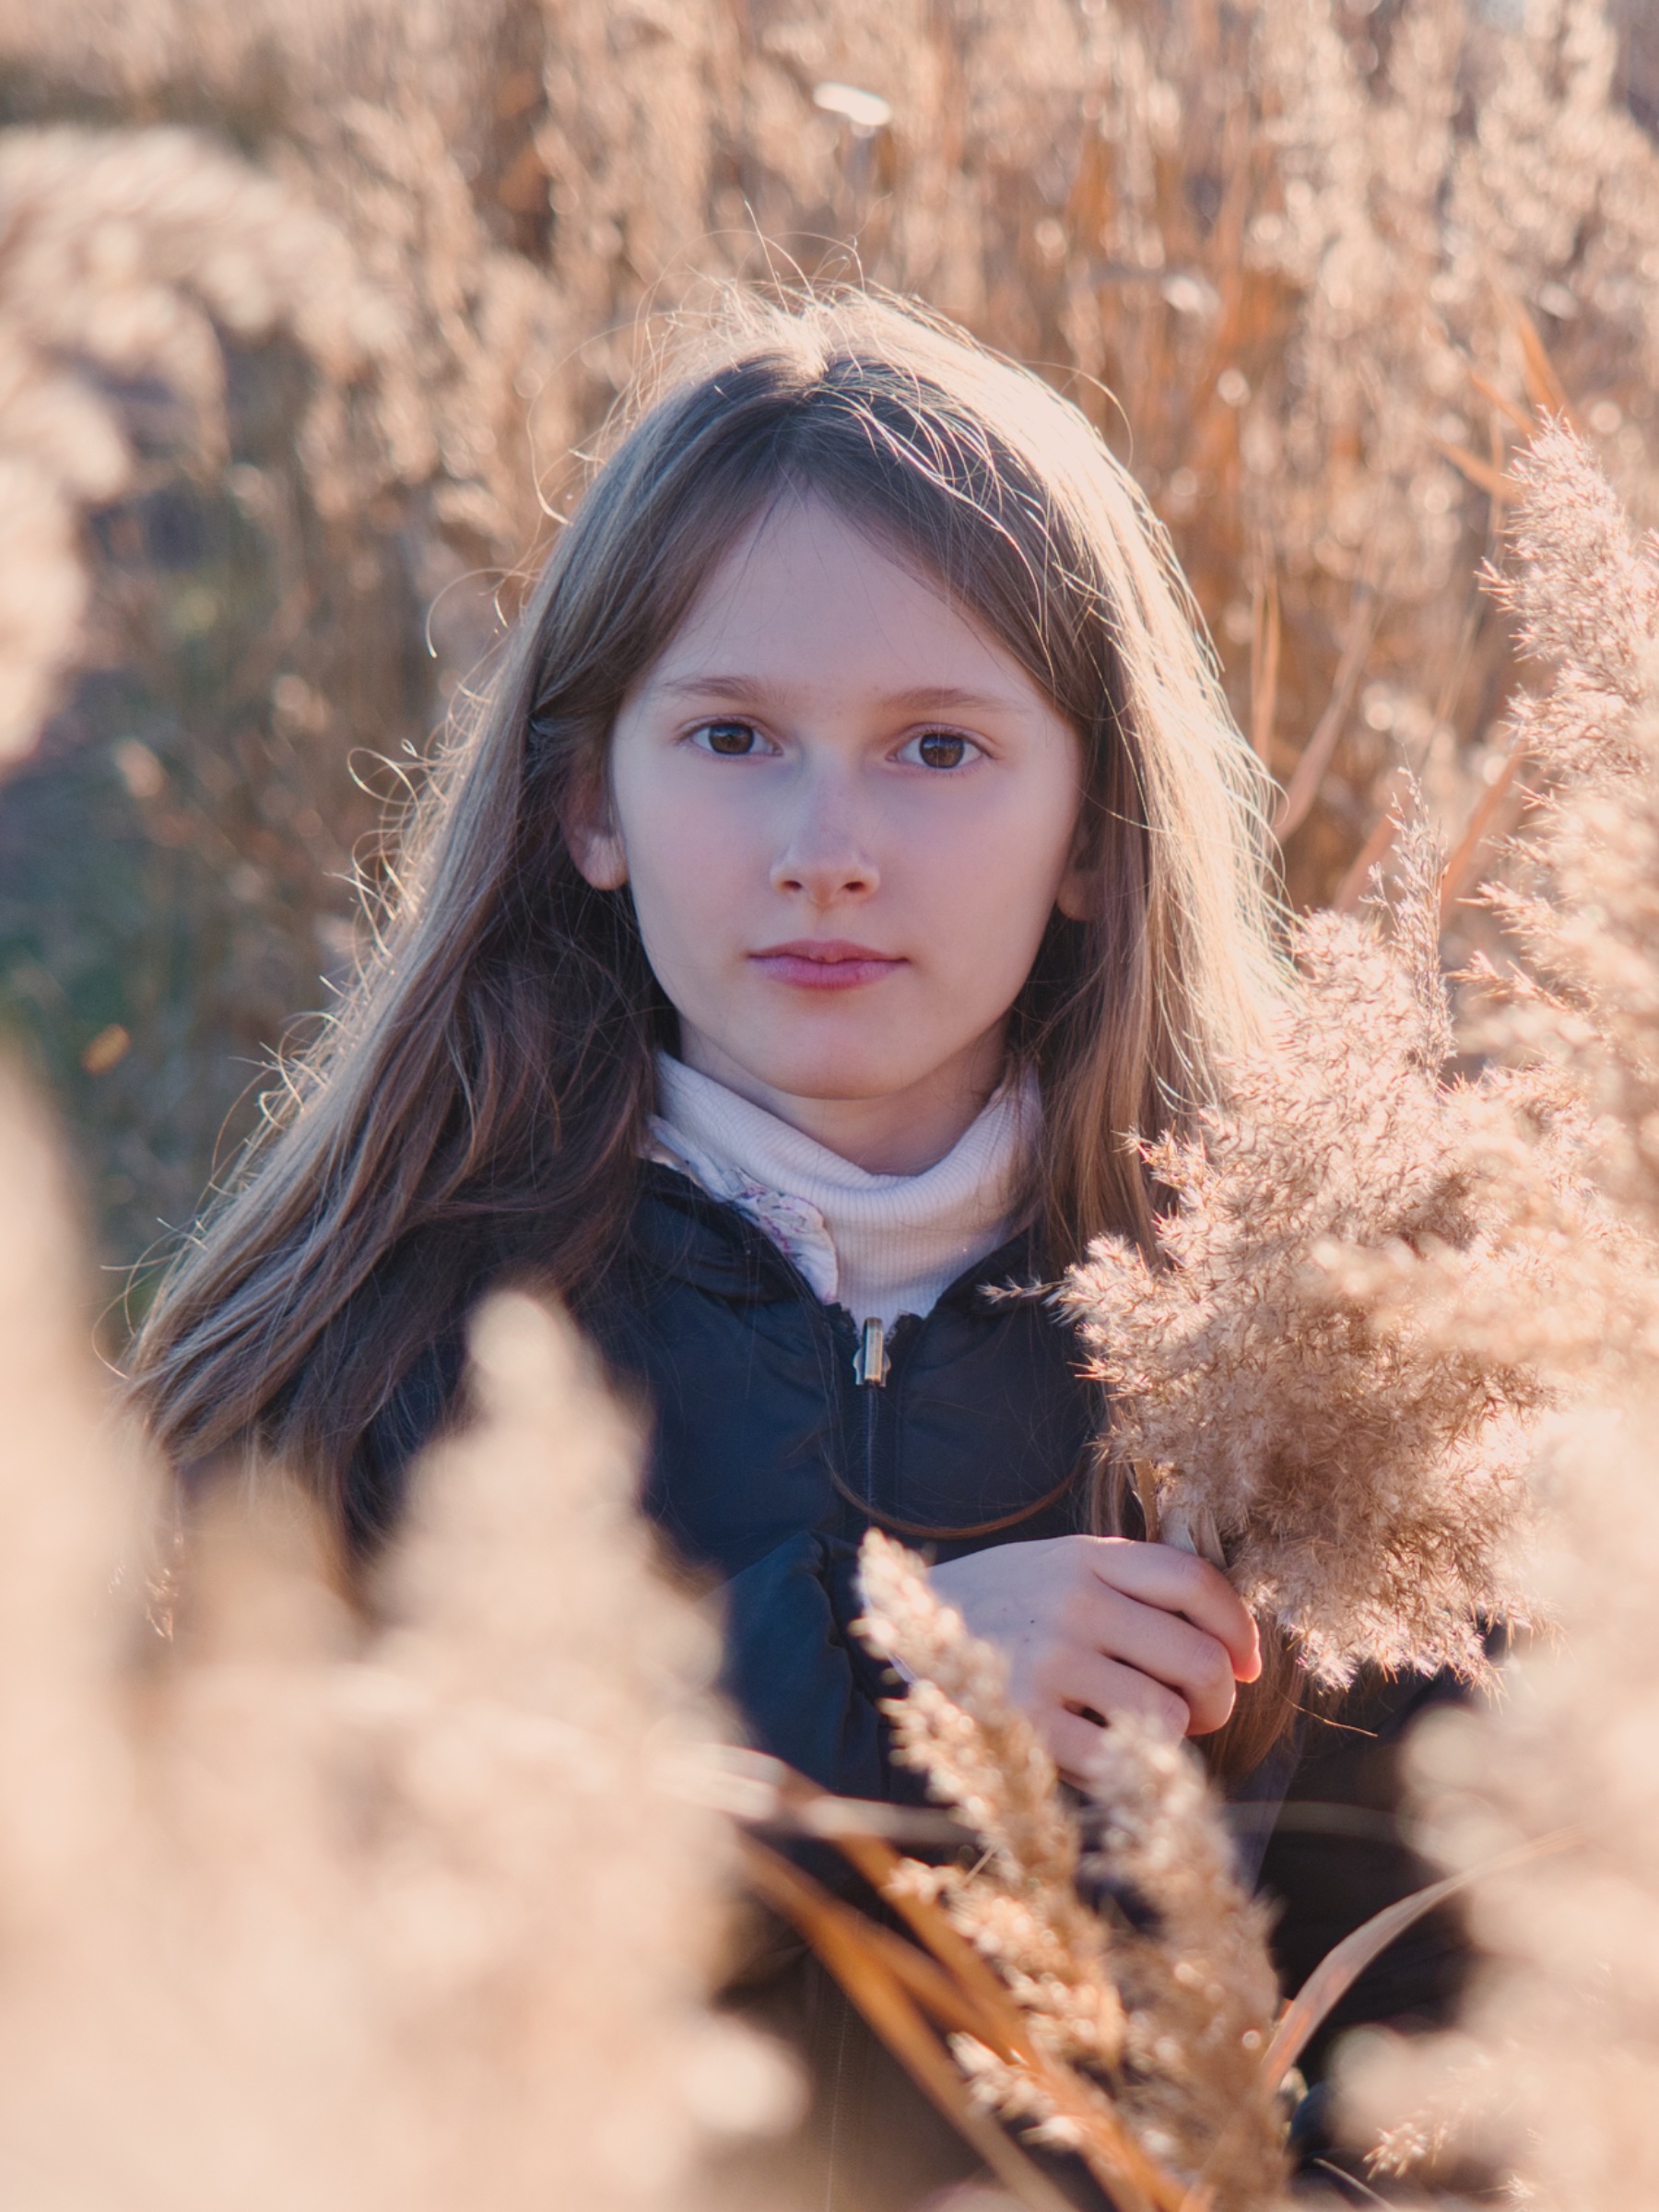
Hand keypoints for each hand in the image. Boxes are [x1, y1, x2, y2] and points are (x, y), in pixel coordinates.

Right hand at [927, 1535, 1261, 1783]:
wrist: (903, 1625)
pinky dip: (1126, 1767)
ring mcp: (1048, 1658)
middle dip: (1218, 1698)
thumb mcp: (1059, 1566)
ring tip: (1142, 1730)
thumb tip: (1231, 1649)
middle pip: (1196, 1658)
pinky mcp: (1024, 1717)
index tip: (1248, 1664)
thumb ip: (1131, 1585)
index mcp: (1087, 1558)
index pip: (1194, 1582)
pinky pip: (1115, 1758)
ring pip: (1166, 1715)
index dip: (1239, 1629)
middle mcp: (1073, 1601)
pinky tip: (1106, 1754)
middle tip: (1201, 1712)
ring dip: (1172, 1736)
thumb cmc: (1003, 1604)